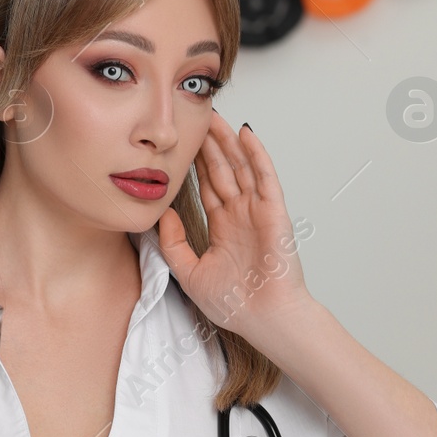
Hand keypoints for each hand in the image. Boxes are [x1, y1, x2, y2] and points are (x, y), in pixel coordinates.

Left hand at [157, 111, 314, 340]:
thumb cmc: (234, 304)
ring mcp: (258, 212)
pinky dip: (257, 155)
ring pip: (242, 167)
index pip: (207, 187)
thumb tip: (162, 215)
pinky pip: (265, 177)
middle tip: (196, 117)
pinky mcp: (274, 212)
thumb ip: (173, 244)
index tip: (182, 143)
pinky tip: (246, 134)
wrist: (264, 320)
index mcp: (223, 228)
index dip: (195, 165)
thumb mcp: (189, 273)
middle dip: (209, 145)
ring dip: (228, 142)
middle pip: (223, 171)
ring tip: (215, 116)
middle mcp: (240, 215)